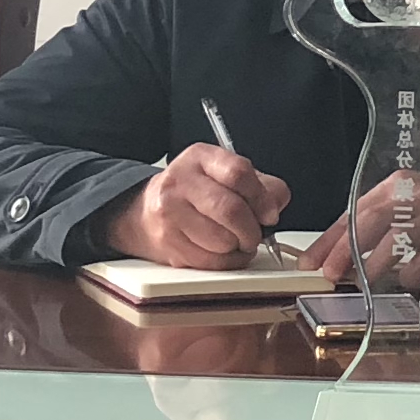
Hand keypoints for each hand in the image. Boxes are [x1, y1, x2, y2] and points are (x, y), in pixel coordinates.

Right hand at [99, 143, 288, 268]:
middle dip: (251, 229)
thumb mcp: (225, 175)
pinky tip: (221, 252)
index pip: (238, 172)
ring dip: (238, 247)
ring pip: (222, 240)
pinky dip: (225, 262)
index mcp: (200, 158)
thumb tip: (276, 203)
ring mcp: (169, 213)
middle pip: (230, 210)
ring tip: (235, 241)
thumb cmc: (194, 193)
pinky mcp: (167, 243)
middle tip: (255, 235)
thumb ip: (260, 185)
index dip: (261, 197)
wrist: (143, 213)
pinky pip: (210, 262)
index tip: (270, 213)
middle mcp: (180, 182)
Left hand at [306, 171, 419, 285]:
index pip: (353, 211)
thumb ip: (380, 219)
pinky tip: (409, 281)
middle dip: (342, 254)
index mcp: (398, 184)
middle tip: (328, 274)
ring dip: (374, 270)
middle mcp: (413, 197)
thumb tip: (341, 248)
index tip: (310, 260)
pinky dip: (408, 279)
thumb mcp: (413, 200)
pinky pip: (419, 267)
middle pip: (366, 225)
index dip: (328, 239)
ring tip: (369, 283)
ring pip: (390, 248)